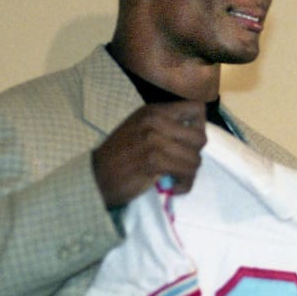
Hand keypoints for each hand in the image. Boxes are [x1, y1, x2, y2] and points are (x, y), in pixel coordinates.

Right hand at [92, 102, 207, 207]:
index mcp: (154, 111)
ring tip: (176, 178)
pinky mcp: (153, 161)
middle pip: (200, 137)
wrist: (96, 176)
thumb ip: (166, 125)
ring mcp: (154, 140)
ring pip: (195, 158)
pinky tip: (172, 187)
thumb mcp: (140, 128)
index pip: (196, 108)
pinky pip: (186, 173)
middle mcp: (155, 121)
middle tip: (181, 164)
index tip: (188, 142)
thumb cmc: (120, 155)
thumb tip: (197, 132)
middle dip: (195, 155)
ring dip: (189, 173)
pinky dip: (184, 184)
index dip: (200, 127)